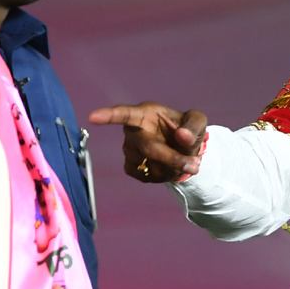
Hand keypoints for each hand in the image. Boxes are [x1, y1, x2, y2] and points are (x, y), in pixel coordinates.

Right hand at [88, 102, 207, 182]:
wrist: (183, 148)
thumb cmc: (186, 128)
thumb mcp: (197, 122)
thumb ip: (192, 127)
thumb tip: (182, 137)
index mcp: (145, 113)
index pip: (124, 113)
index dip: (108, 115)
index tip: (92, 117)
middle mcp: (132, 130)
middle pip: (148, 147)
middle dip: (172, 158)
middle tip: (195, 165)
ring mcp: (129, 148)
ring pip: (150, 164)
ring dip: (171, 168)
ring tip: (182, 159)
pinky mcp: (130, 164)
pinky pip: (145, 175)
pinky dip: (162, 175)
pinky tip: (167, 167)